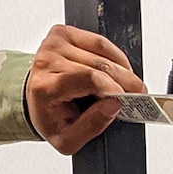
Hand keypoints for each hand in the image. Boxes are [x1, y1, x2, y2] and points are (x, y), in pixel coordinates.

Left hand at [24, 25, 140, 153]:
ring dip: (122, 68)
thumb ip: (92, 126)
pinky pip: (98, 41)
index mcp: (44, 87)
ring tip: (130, 84)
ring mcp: (54, 44)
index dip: (113, 88)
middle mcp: (46, 61)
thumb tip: (114, 105)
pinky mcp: (63, 33)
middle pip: (98, 65)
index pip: (87, 78)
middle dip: (124, 80)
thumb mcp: (68, 140)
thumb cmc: (50, 118)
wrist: (34, 100)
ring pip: (101, 50)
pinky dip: (114, 56)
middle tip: (138, 94)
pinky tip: (119, 70)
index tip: (126, 99)